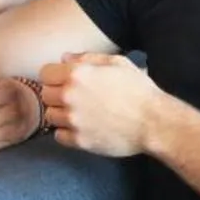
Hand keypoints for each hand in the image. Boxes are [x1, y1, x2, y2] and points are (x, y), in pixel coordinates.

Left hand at [39, 53, 166, 158]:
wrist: (154, 122)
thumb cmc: (138, 89)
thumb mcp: (117, 63)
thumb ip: (87, 58)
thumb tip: (64, 58)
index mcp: (78, 74)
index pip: (45, 73)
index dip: (55, 76)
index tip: (64, 81)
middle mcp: (70, 96)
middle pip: (45, 94)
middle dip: (57, 94)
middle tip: (74, 98)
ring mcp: (73, 120)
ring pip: (50, 116)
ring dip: (60, 113)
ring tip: (78, 113)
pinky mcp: (79, 141)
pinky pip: (58, 136)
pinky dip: (66, 132)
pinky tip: (80, 127)